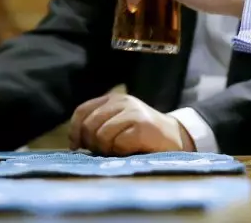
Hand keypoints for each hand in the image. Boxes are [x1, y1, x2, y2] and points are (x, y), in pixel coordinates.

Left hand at [68, 93, 195, 154]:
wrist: (175, 138)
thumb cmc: (142, 135)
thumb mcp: (118, 124)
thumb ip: (99, 126)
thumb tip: (75, 143)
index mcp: (112, 99)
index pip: (82, 111)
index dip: (75, 130)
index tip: (77, 147)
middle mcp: (122, 101)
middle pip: (89, 124)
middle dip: (91, 143)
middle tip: (103, 151)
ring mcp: (133, 112)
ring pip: (101, 135)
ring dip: (107, 149)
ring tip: (119, 150)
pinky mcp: (142, 126)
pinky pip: (118, 143)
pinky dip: (121, 151)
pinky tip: (131, 150)